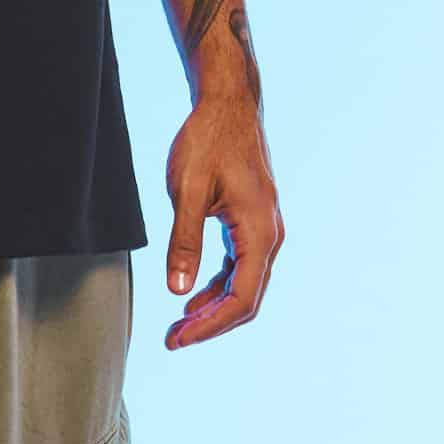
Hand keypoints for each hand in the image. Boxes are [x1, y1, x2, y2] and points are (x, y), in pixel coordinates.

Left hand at [162, 89, 283, 348]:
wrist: (228, 104)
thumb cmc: (207, 140)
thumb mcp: (187, 189)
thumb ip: (184, 241)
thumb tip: (178, 291)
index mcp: (259, 232)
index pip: (241, 299)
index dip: (209, 325)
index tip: (178, 338)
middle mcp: (270, 236)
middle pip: (246, 298)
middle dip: (211, 323)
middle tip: (174, 339)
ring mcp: (264, 228)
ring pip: (244, 283)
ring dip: (213, 306)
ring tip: (180, 323)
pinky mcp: (252, 220)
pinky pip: (240, 264)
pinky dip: (218, 283)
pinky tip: (194, 294)